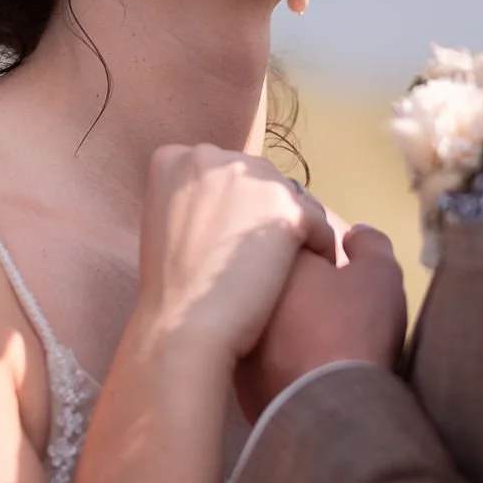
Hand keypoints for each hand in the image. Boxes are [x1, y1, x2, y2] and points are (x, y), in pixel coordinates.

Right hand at [135, 144, 335, 368]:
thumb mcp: (165, 223)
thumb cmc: (169, 288)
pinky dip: (318, 248)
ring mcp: (251, 178)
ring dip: (293, 228)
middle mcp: (212, 156)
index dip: (235, 204)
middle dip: (266, 211)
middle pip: (260, 177)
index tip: (233, 237)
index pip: (223, 170)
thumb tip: (226, 202)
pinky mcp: (288, 208)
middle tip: (265, 254)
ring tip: (288, 265)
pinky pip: (317, 224)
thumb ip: (193, 200)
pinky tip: (309, 276)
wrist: (184, 326)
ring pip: (292, 197)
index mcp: (175, 160)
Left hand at [234, 224, 406, 419]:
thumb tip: (353, 235)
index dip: (325, 251)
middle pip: (276, 277)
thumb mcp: (380, 273)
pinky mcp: (236, 378)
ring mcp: (235, 335)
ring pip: (266, 317)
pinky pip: (262, 357)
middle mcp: (241, 290)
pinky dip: (282, 357)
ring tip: (324, 339)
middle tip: (335, 304)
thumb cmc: (354, 329)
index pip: (296, 237)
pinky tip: (308, 369)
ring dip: (289, 321)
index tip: (343, 269)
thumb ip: (368, 243)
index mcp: (272, 253)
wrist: (328, 408)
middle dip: (302, 285)